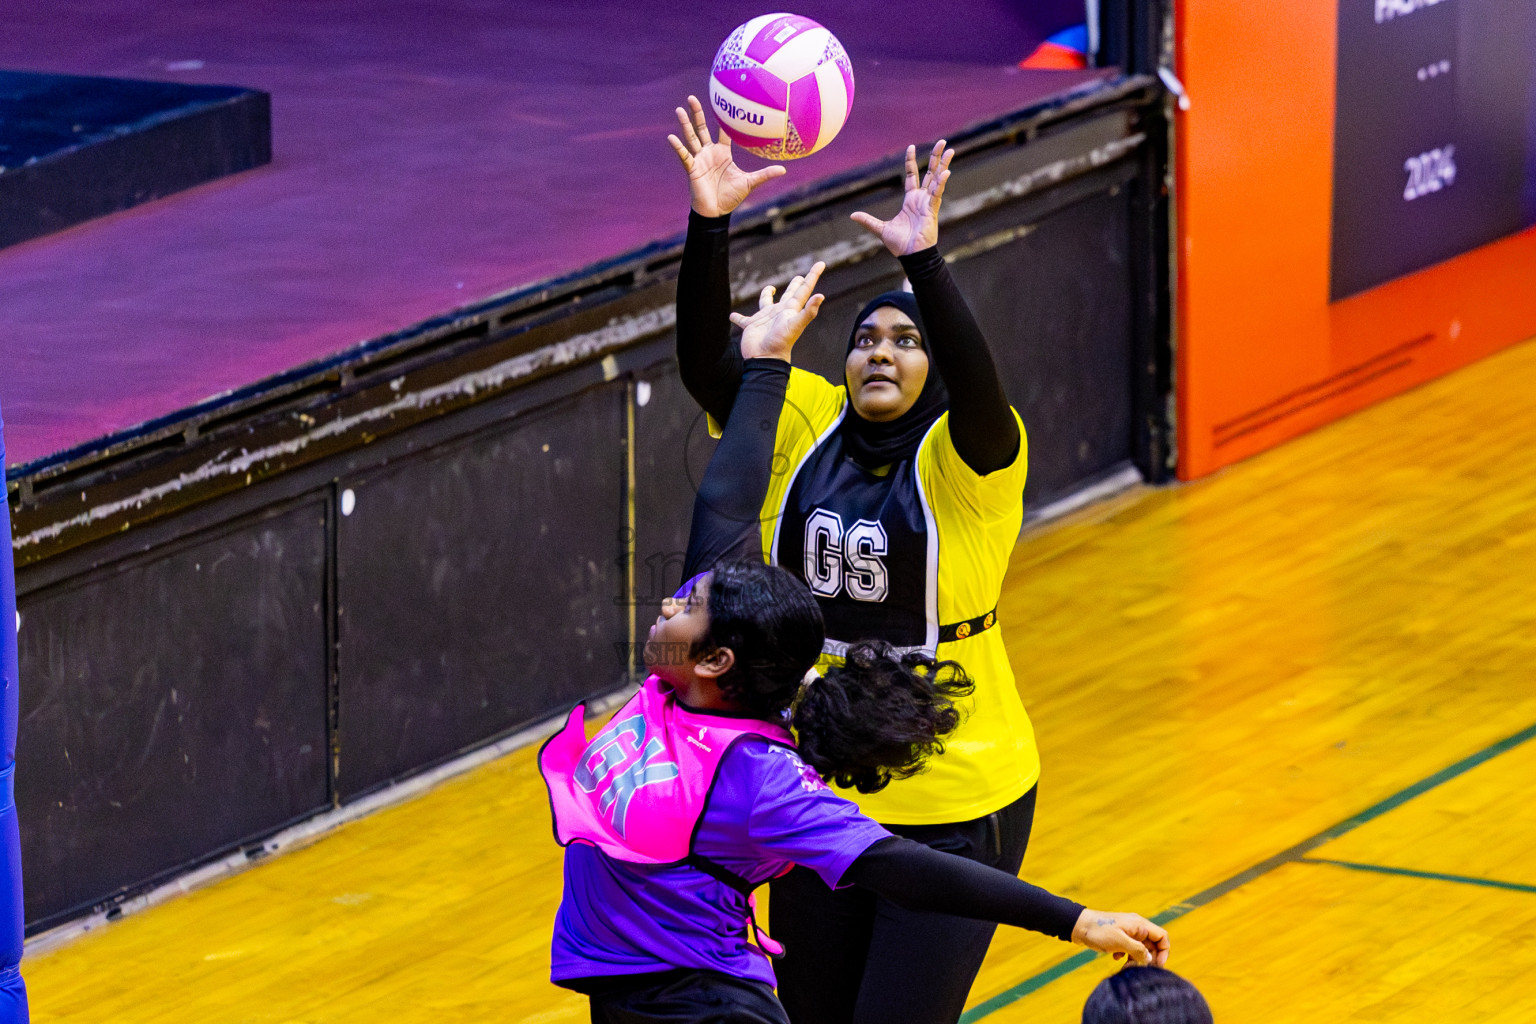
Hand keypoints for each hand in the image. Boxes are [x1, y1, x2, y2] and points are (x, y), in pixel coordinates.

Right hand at [667, 96, 785, 217]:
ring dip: (685, 124)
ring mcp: (699, 159)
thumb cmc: (731, 197)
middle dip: (697, 113)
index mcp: (722, 153)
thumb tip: (784, 169)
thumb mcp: (750, 183)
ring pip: (691, 137)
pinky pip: (684, 156)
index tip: (722, 103)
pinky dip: (678, 147)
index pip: (723, 132)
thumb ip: (765, 174)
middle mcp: (709, 153)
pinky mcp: (692, 169)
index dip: (723, 119)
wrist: (717, 212)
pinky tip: (671, 137)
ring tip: (679, 109)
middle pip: (701, 128)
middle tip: (692, 97)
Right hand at [729, 262, 826, 361]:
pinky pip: (743, 319)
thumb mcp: (796, 325)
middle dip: (795, 285)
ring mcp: (765, 319)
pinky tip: (732, 316)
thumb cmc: (780, 343)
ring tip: (770, 288)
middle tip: (800, 276)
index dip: (812, 276)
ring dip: (767, 295)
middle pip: (789, 294)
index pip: (804, 290)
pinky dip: (737, 317)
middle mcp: (779, 312)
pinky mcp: (751, 326)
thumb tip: (821, 296)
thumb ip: (808, 311)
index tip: (821, 263)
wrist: (764, 359)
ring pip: (767, 302)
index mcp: (791, 310)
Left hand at [850, 141, 953, 256]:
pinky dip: (941, 182)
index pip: (912, 175)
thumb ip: (868, 221)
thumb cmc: (900, 244)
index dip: (911, 161)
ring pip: (938, 178)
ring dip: (943, 164)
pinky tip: (946, 171)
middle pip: (930, 172)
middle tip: (942, 142)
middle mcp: (922, 198)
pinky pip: (938, 193)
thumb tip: (852, 215)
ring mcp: (928, 203)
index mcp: (911, 200)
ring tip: (950, 148)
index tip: (911, 147)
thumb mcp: (881, 229)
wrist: (911, 256)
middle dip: (936, 157)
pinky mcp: (933, 210)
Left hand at [1071, 909, 1169, 967]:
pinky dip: (1126, 955)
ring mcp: (1127, 931)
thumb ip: (1137, 950)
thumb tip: (1150, 959)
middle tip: (1139, 970)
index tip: (1156, 965)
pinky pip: (1129, 948)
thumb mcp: (1120, 942)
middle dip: (1148, 958)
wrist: (1077, 925)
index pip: (1162, 936)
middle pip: (1152, 944)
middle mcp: (1136, 927)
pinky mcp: (1118, 936)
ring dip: (1136, 959)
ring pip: (1140, 948)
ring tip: (1126, 967)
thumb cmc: (1098, 931)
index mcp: (1139, 925)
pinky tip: (1116, 958)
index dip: (1163, 952)